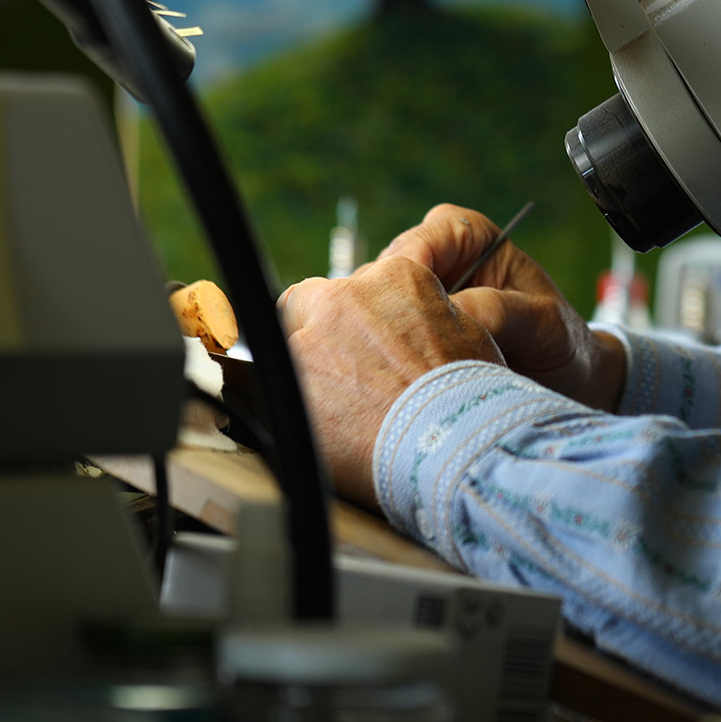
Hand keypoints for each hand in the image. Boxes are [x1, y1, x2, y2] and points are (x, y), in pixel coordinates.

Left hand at [280, 255, 503, 507]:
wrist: (451, 445)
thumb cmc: (469, 400)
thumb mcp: (467, 338)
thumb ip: (429, 320)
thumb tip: (419, 330)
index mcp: (396, 277)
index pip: (356, 286)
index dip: (356, 321)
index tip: (361, 348)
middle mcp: (346, 298)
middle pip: (309, 304)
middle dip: (319, 336)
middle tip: (340, 377)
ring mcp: (309, 338)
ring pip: (282, 344)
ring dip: (300, 371)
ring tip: (328, 413)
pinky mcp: (284, 382)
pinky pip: (251, 384)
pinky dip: (264, 400)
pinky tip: (292, 424)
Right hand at [380, 203, 627, 414]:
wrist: (564, 379)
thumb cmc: (560, 341)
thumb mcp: (542, 323)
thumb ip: (498, 311)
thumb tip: (453, 312)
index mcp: (467, 234)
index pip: (418, 244)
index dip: (406, 278)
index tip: (411, 319)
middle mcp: (435, 258)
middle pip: (384, 276)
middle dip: (390, 312)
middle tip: (404, 354)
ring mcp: (415, 295)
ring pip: (373, 309)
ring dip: (384, 340)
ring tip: (408, 373)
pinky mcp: (405, 331)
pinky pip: (378, 339)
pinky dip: (384, 360)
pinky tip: (399, 382)